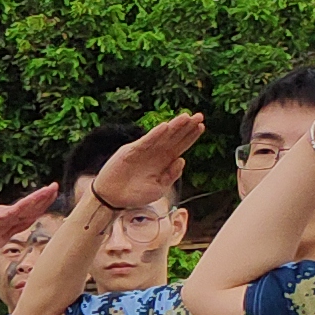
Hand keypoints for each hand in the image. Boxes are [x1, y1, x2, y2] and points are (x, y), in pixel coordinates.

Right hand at [0, 182, 72, 259]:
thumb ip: (10, 233)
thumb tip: (17, 231)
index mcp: (8, 221)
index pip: (29, 214)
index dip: (41, 207)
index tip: (52, 200)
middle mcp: (7, 214)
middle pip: (31, 207)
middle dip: (45, 198)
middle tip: (56, 187)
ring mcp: (4, 214)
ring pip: (27, 205)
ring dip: (41, 197)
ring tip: (52, 188)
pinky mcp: (0, 215)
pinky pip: (19, 208)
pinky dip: (30, 201)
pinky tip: (39, 196)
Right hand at [85, 112, 204, 213]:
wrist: (113, 198)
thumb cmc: (135, 195)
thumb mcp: (158, 189)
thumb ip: (171, 176)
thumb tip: (182, 160)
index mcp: (164, 162)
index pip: (180, 145)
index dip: (191, 136)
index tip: (201, 126)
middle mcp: (156, 153)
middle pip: (174, 137)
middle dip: (187, 127)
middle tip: (199, 116)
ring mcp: (144, 150)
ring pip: (162, 136)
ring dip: (174, 126)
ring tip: (186, 117)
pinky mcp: (131, 151)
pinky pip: (146, 141)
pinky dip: (155, 134)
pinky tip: (165, 127)